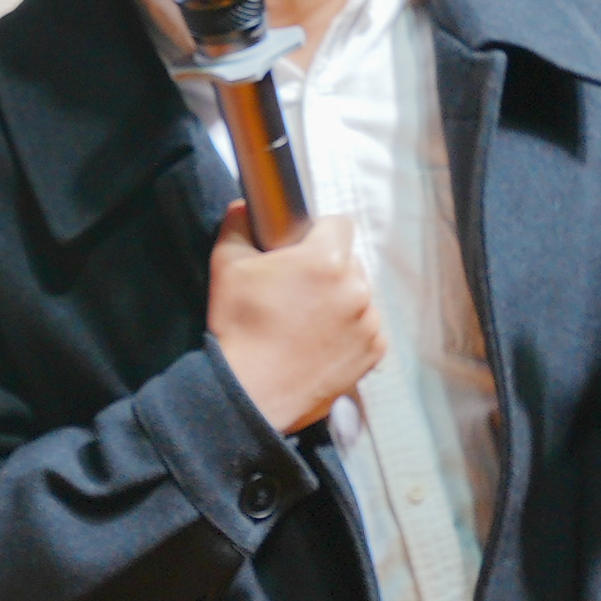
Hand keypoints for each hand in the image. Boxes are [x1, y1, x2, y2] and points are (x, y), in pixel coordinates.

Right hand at [206, 204, 382, 432]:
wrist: (250, 392)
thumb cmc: (239, 328)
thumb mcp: (227, 266)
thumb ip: (238, 225)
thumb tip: (244, 207)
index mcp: (326, 259)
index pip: (339, 224)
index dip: (318, 233)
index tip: (302, 250)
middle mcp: (356, 287)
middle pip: (350, 262)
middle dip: (328, 271)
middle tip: (296, 294)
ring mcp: (369, 322)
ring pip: (360, 296)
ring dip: (341, 302)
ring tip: (307, 324)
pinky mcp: (374, 351)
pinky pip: (368, 329)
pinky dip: (350, 333)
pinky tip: (320, 344)